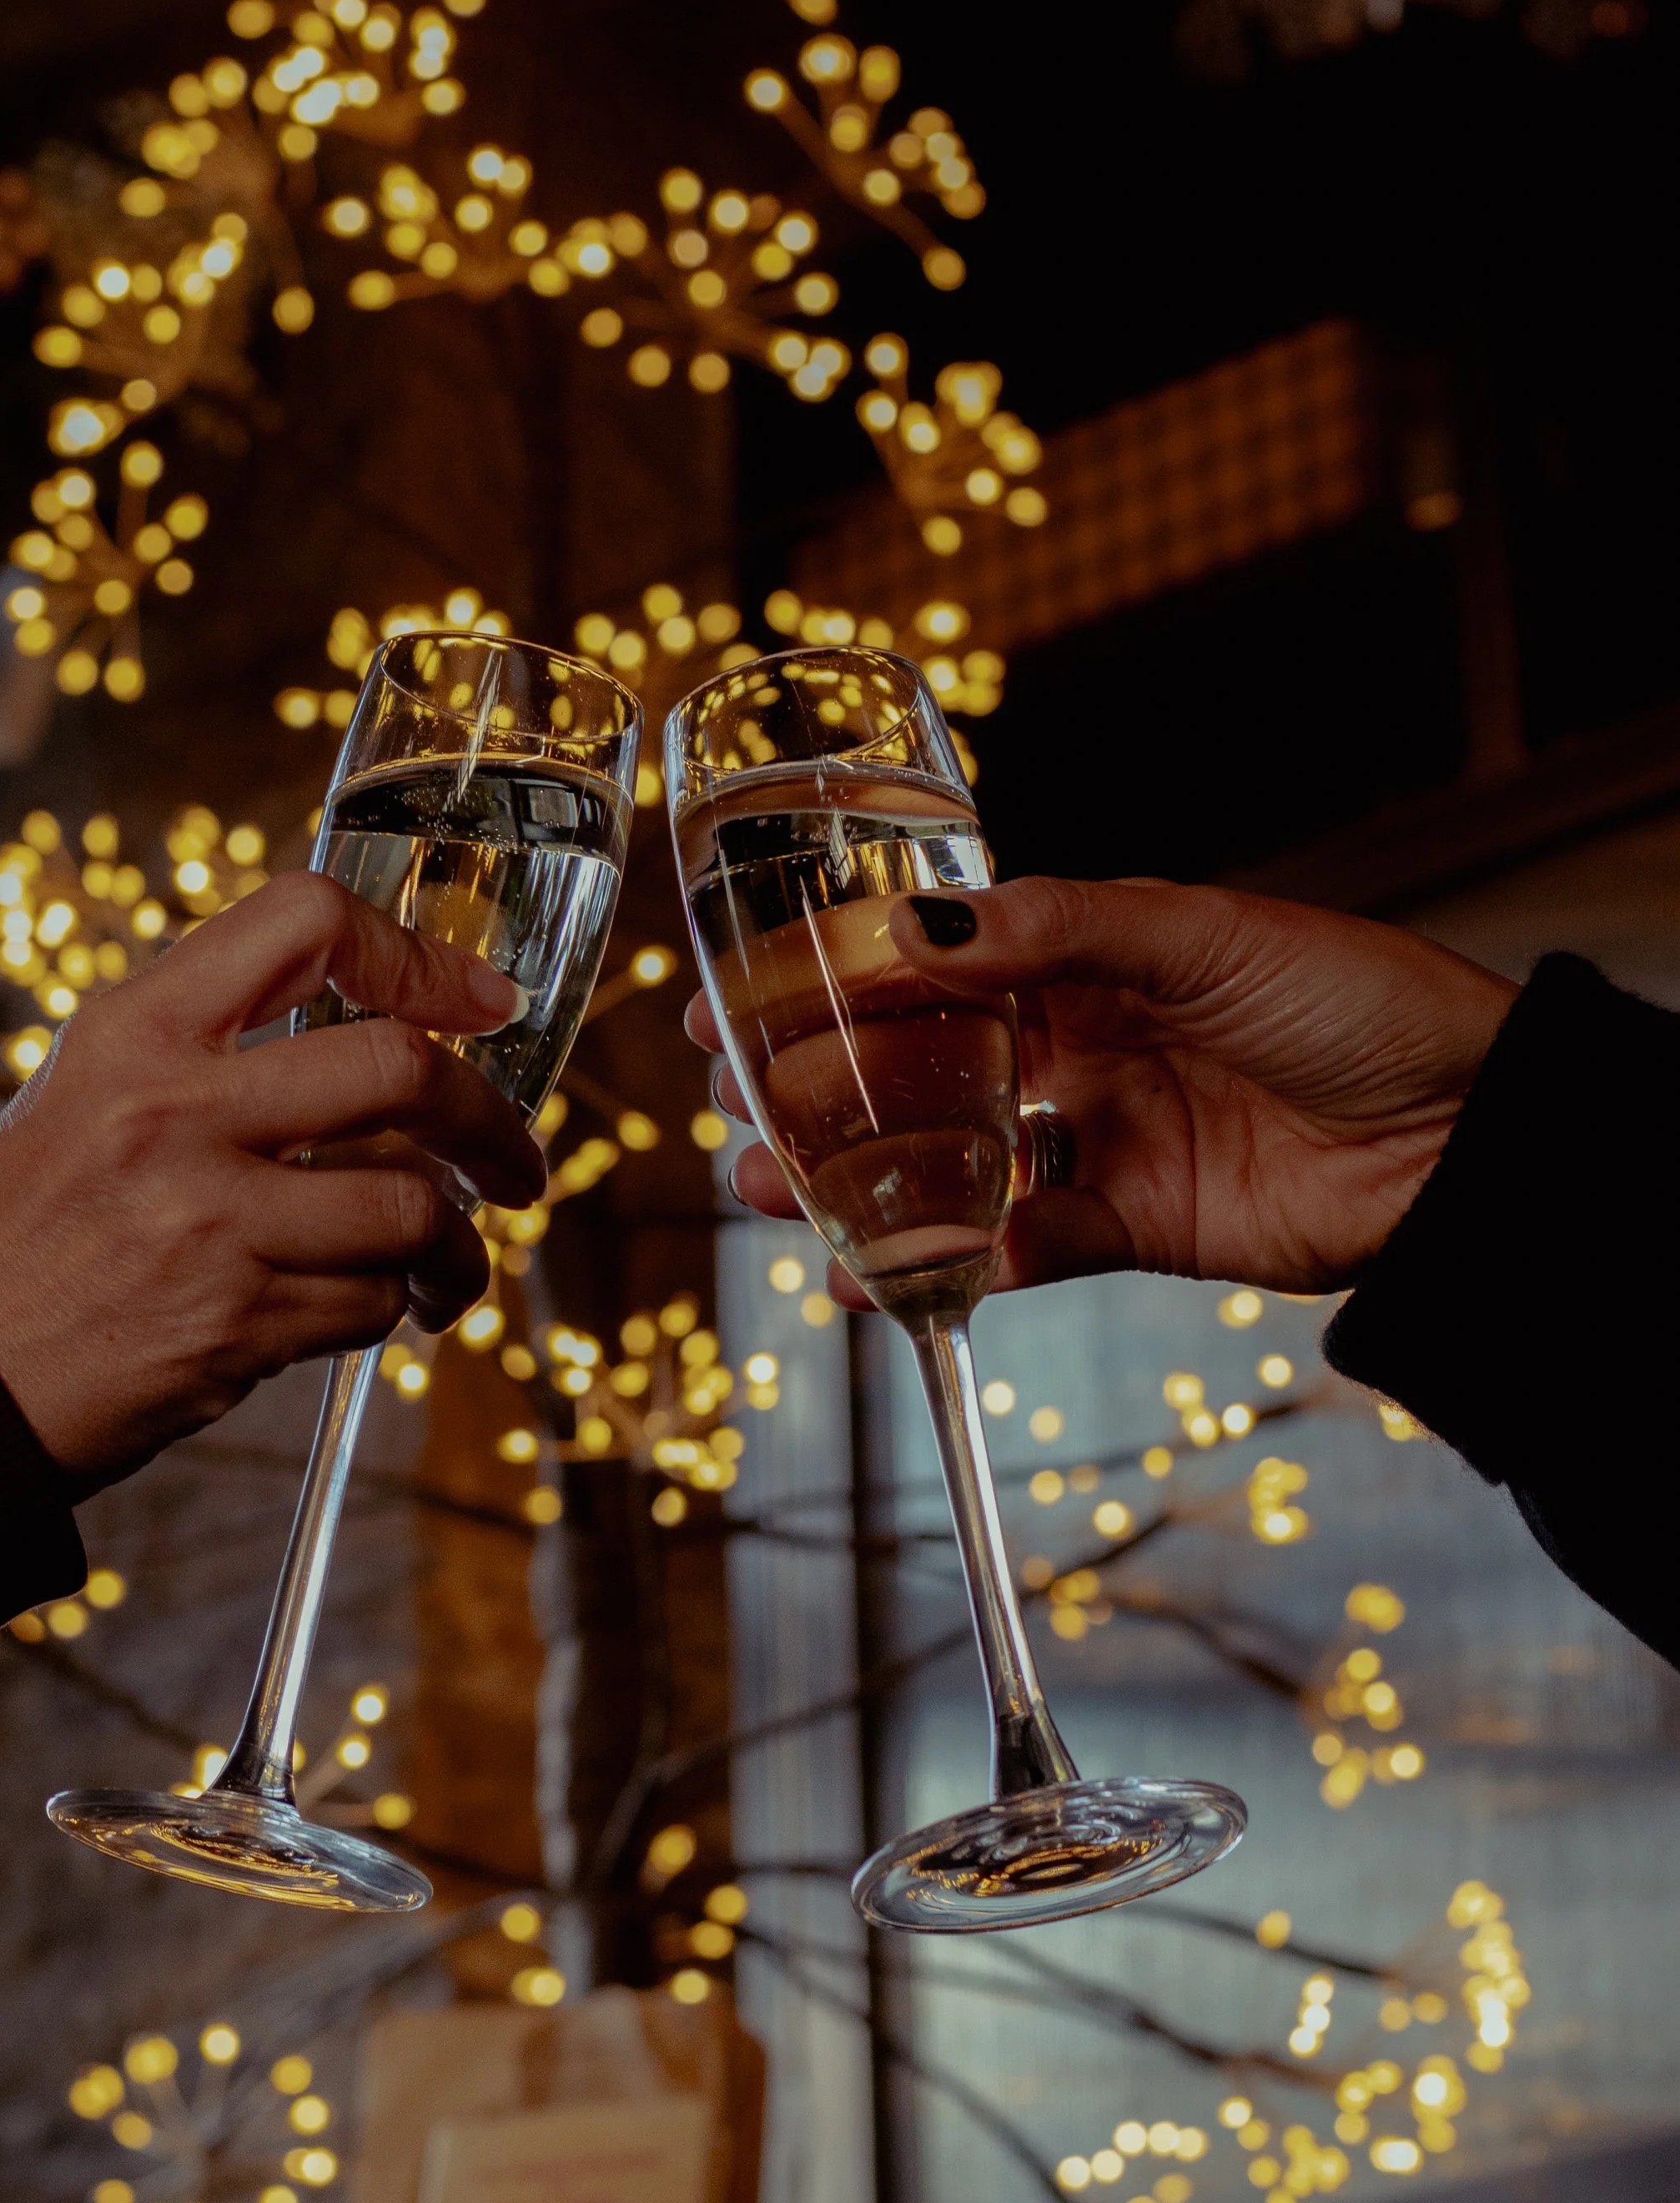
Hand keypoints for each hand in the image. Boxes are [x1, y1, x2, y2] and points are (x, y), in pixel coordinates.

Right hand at [0, 871, 543, 1484]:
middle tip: (518, 1160)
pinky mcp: (233, 1324)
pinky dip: (389, 1308)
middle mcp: (173, 1110)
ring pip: (412, 1207)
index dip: (418, 955)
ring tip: (453, 1263)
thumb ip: (216, 1049)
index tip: (481, 1002)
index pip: (305, 920)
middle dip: (492, 1122)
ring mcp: (206, 1220)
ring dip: (460, 1244)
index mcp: (136, 1028)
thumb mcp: (92, 1091)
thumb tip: (386, 1033)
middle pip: (400, 1072)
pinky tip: (368, 1308)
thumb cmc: (31, 1227)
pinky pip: (370, 1301)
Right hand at [687, 876, 1517, 1306]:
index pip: (935, 965)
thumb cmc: (1354, 999)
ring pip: (951, 1163)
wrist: (1467, 1130)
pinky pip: (1023, 1248)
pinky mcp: (1134, 1228)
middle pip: (921, 1069)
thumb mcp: (1200, 934)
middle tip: (734, 1108)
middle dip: (821, 1089)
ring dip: (859, 1183)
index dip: (837, 981)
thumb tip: (922, 927)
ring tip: (769, 1195)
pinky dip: (957, 1264)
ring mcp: (1102, 1140)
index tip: (741, 996)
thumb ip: (1062, 932)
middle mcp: (1082, 1047)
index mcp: (1090, 957)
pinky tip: (885, 1275)